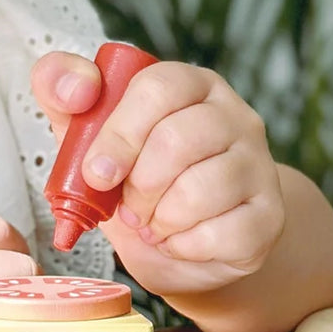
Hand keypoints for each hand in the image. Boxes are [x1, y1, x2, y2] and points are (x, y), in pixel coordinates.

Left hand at [30, 51, 284, 297]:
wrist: (179, 243)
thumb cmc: (131, 177)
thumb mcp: (87, 132)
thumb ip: (62, 89)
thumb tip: (75, 87)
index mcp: (191, 84)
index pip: (159, 87)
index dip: (120, 132)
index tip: (96, 173)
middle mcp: (235, 115)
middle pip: (178, 139)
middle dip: (137, 185)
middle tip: (127, 205)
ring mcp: (260, 164)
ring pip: (199, 190)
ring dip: (158, 218)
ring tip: (152, 221)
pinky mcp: (270, 215)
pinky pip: (221, 234)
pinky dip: (184, 247)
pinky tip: (179, 240)